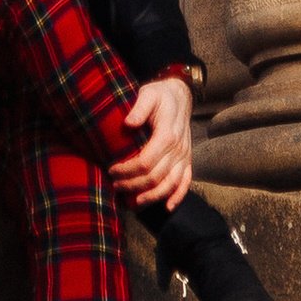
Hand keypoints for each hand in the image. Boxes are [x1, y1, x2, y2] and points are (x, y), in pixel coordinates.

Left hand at [115, 73, 194, 209]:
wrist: (181, 95)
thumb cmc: (161, 95)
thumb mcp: (149, 94)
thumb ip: (140, 107)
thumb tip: (128, 122)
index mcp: (167, 134)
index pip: (146, 162)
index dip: (127, 170)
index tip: (112, 170)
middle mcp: (178, 148)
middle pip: (155, 177)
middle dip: (133, 185)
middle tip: (116, 185)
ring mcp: (184, 156)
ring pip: (170, 184)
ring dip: (152, 196)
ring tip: (134, 201)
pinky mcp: (188, 160)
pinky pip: (186, 182)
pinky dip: (178, 196)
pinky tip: (167, 207)